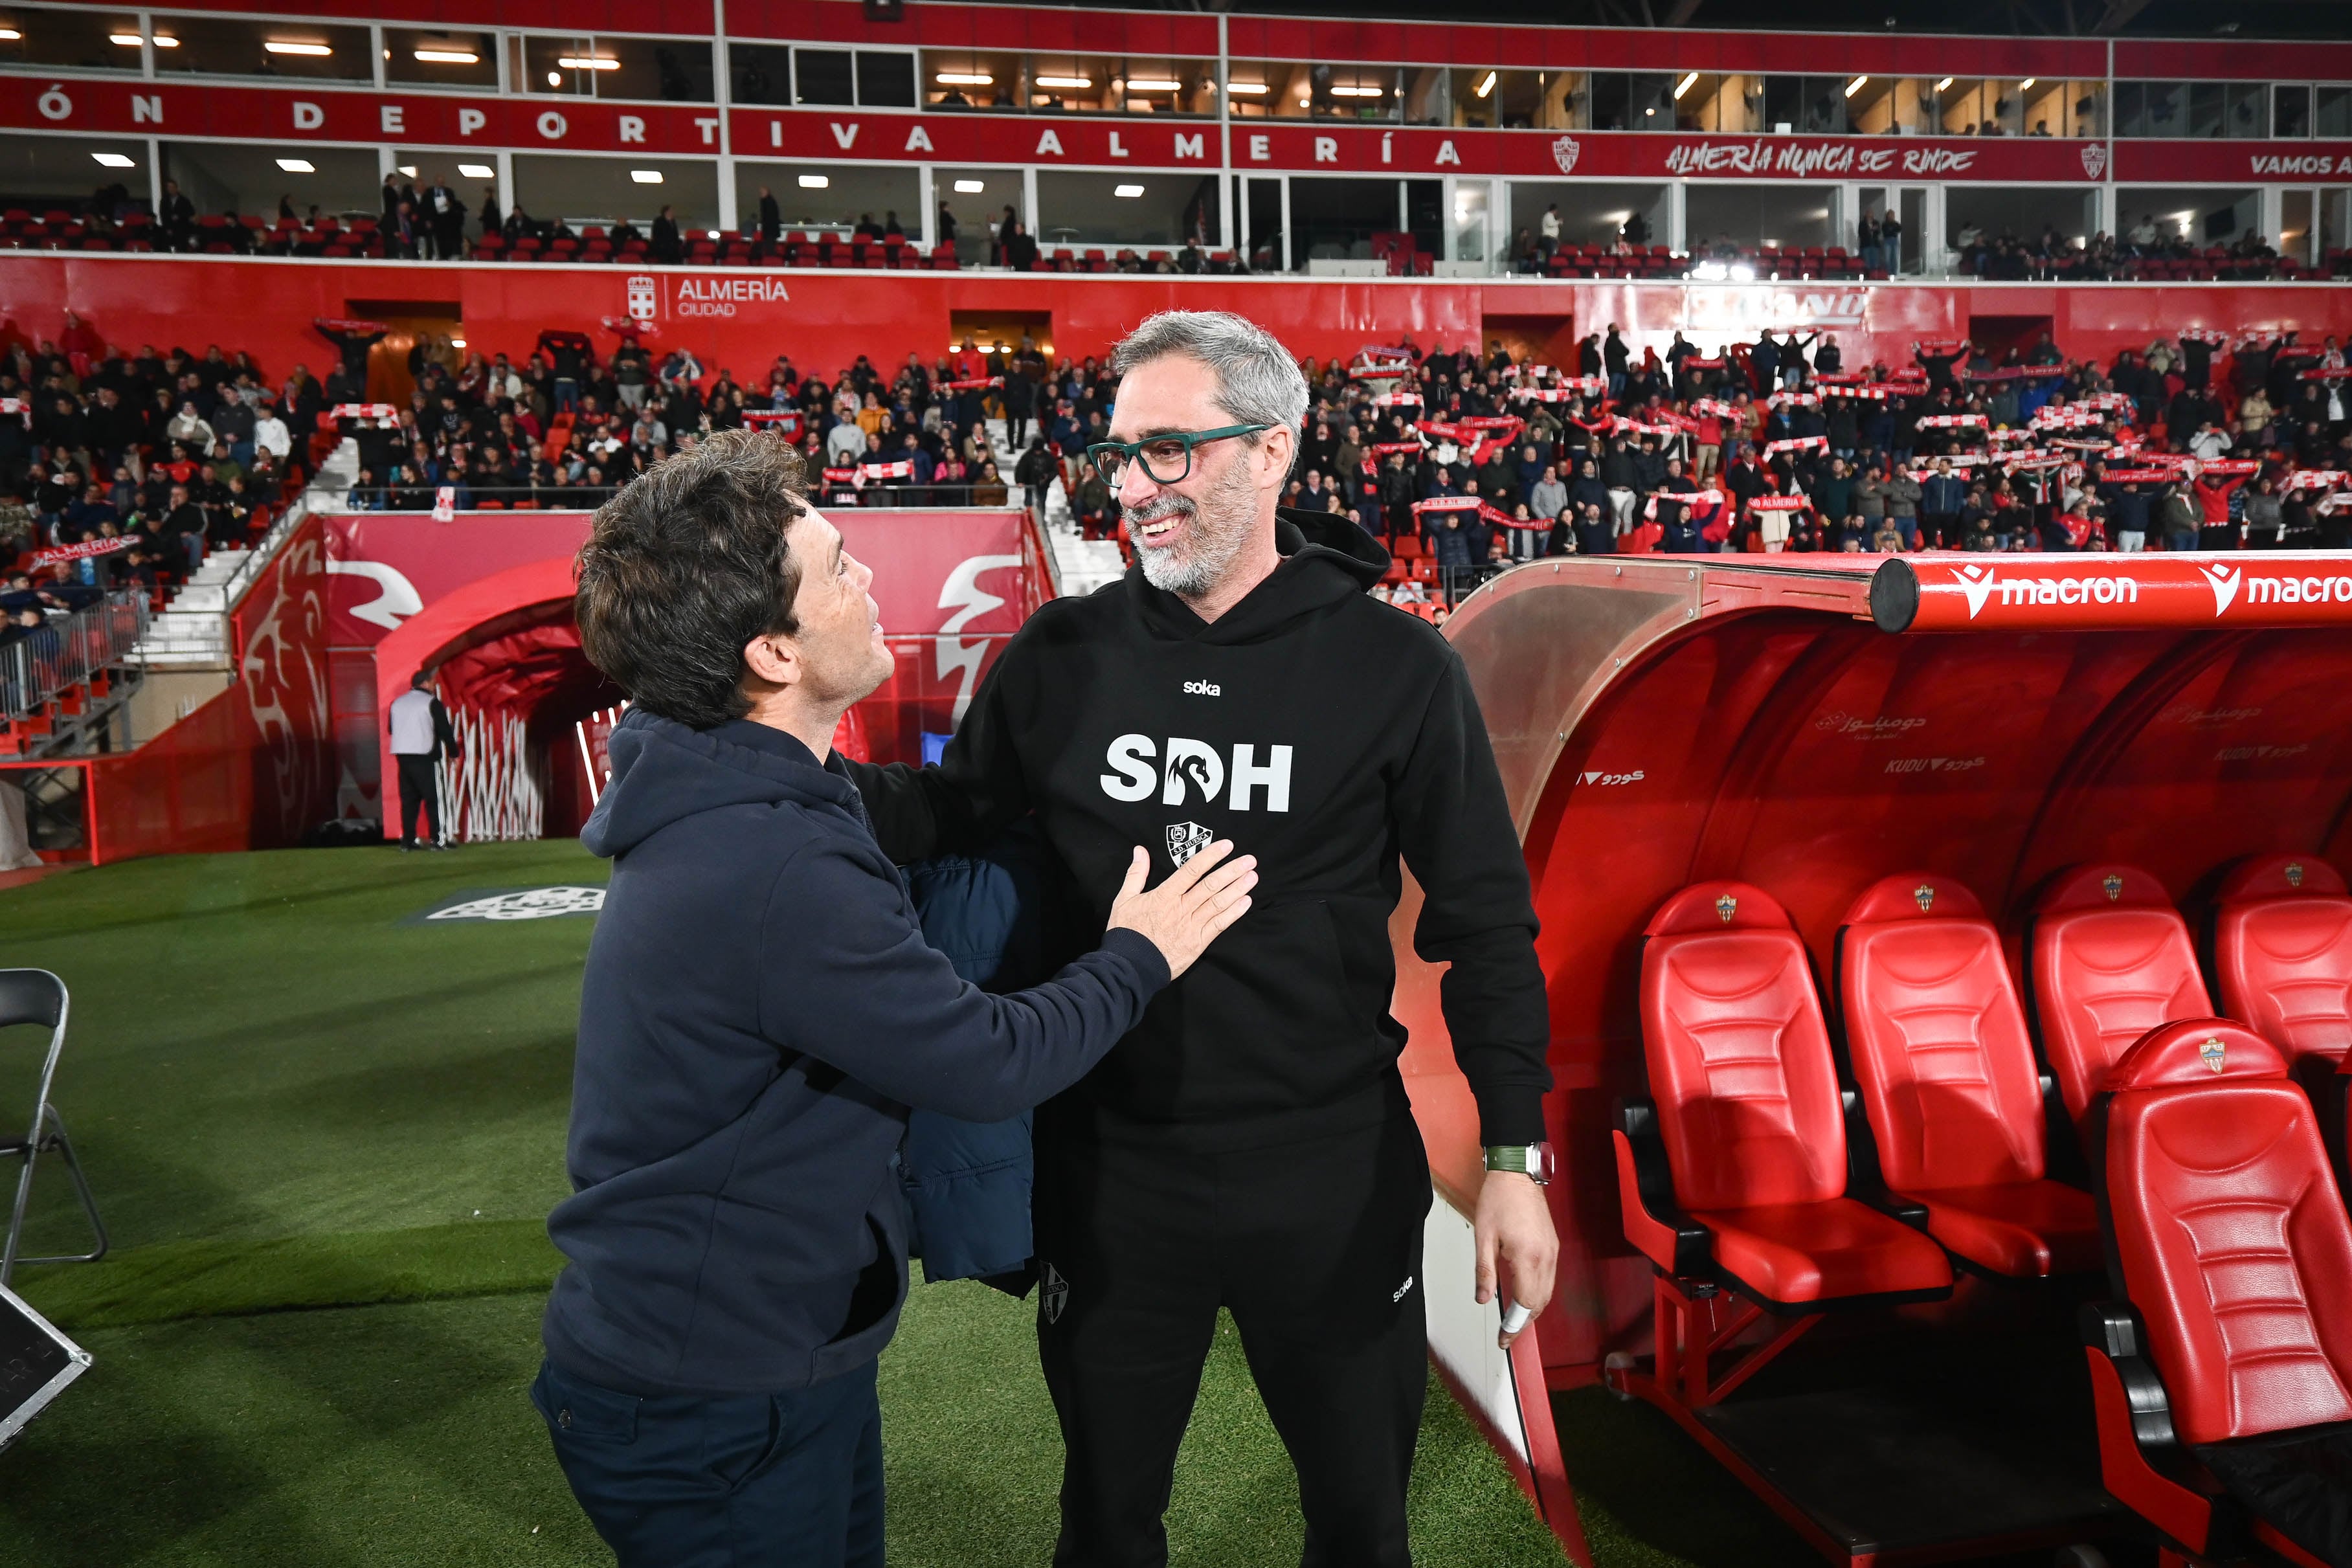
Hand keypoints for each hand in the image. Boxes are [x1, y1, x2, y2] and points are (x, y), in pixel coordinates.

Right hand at [1106, 842, 1255, 979]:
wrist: (1131, 965)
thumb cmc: (1126, 933)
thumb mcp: (1124, 899)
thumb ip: (1136, 874)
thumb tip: (1140, 850)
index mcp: (1165, 895)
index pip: (1192, 870)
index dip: (1211, 856)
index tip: (1226, 846)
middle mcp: (1181, 908)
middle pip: (1211, 885)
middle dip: (1232, 871)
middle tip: (1249, 860)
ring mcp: (1191, 925)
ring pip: (1218, 903)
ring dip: (1237, 889)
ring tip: (1252, 877)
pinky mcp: (1198, 942)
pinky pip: (1219, 925)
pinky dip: (1233, 913)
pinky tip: (1246, 902)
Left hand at [1475, 1169, 1558, 1349]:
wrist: (1517, 1172)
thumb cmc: (1497, 1200)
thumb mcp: (1483, 1237)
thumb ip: (1484, 1271)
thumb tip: (1483, 1300)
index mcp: (1527, 1257)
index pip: (1525, 1303)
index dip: (1514, 1325)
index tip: (1503, 1339)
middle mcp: (1546, 1258)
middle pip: (1540, 1302)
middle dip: (1524, 1322)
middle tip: (1506, 1334)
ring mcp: (1553, 1252)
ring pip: (1548, 1293)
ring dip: (1533, 1310)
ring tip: (1514, 1320)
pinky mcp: (1554, 1246)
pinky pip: (1550, 1279)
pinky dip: (1539, 1294)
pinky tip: (1525, 1296)